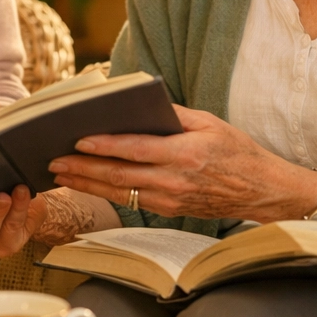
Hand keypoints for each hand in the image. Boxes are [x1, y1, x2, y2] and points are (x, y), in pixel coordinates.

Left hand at [48, 105, 316, 222]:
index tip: (78, 140)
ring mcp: (170, 200)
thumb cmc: (237, 150)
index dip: (104, 147)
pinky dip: (105, 193)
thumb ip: (173, 115)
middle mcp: (174, 181)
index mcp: (185, 154)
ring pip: (119, 193)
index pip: (135, 150)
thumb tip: (138, 105)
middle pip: (119, 175)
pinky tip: (87, 185)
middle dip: (83, 168)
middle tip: (53, 161)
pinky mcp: (169, 211)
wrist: (263, 191)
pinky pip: (130, 202)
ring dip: (87, 184)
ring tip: (60, 174)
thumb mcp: (209, 122)